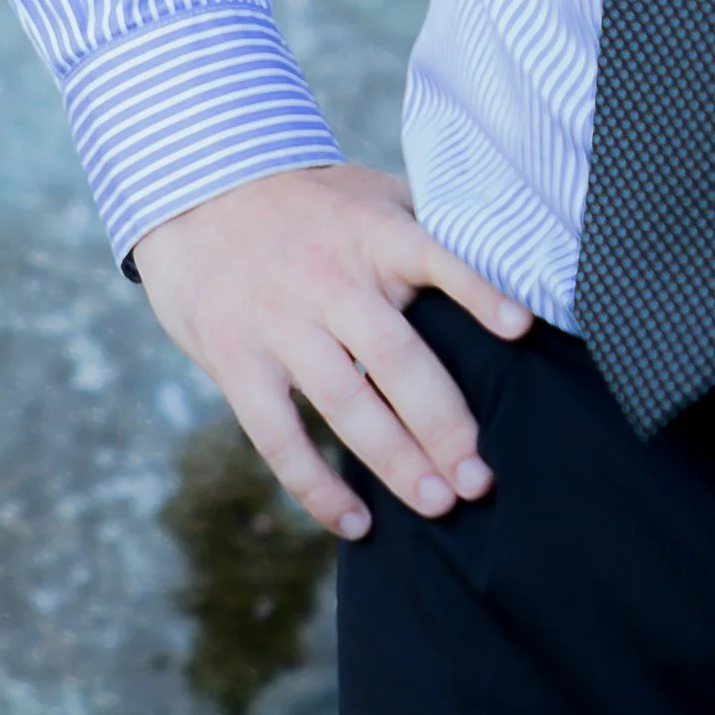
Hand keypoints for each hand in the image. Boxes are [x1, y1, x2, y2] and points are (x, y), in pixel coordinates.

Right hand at [130, 160, 532, 541]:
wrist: (193, 192)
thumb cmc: (304, 202)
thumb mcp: (369, 191)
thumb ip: (426, 226)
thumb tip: (506, 256)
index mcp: (373, 234)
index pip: (436, 258)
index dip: (479, 291)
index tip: (521, 329)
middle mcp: (331, 281)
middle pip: (397, 358)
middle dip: (443, 423)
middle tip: (481, 478)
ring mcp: (281, 325)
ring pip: (346, 404)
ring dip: (395, 461)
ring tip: (439, 504)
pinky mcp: (238, 362)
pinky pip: (279, 436)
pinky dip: (316, 486)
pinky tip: (355, 522)